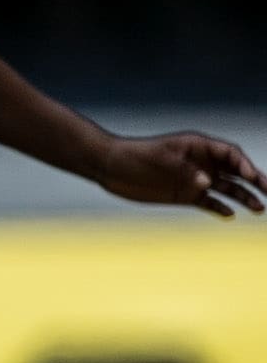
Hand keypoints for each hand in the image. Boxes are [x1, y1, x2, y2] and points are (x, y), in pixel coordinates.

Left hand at [98, 131, 266, 218]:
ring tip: (259, 209)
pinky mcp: (184, 195)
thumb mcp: (159, 160)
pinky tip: (231, 215)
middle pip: (236, 171)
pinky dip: (220, 208)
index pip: (230, 154)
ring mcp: (194, 179)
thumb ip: (184, 171)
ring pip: (227, 188)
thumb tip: (207, 183)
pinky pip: (209, 202)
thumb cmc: (134, 156)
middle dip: (255, 181)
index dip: (244, 165)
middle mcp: (201, 163)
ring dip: (243, 197)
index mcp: (198, 147)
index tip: (251, 177)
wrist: (110, 167)